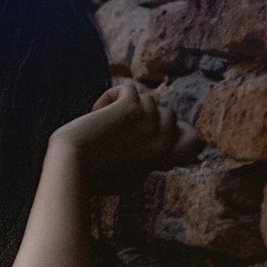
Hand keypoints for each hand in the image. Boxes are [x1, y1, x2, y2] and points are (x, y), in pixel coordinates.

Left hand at [48, 79, 202, 186]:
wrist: (71, 168)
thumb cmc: (96, 176)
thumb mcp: (131, 177)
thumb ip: (149, 160)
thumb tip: (160, 145)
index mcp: (164, 158)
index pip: (195, 140)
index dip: (181, 133)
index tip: (157, 136)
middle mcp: (162, 140)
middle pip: (168, 114)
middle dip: (145, 118)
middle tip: (118, 129)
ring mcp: (148, 122)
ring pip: (148, 99)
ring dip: (127, 107)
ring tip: (106, 123)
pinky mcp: (130, 107)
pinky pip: (128, 89)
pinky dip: (110, 98)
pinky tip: (97, 112)